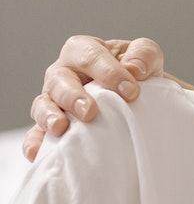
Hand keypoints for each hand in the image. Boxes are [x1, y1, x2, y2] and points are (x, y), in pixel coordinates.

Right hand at [24, 36, 166, 160]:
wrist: (138, 99)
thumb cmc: (138, 74)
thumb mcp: (147, 58)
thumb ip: (144, 56)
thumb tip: (134, 69)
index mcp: (85, 51)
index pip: (90, 55)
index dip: (108, 72)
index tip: (131, 92)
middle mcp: (64, 73)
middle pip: (59, 79)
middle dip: (73, 96)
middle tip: (90, 112)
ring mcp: (54, 99)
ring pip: (42, 104)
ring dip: (49, 116)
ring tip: (60, 128)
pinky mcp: (52, 124)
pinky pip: (37, 133)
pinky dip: (35, 142)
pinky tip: (37, 152)